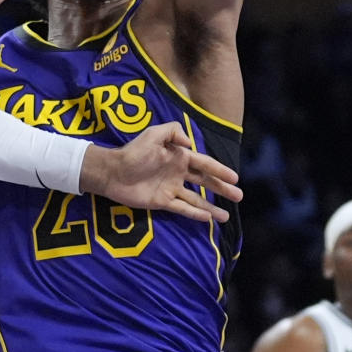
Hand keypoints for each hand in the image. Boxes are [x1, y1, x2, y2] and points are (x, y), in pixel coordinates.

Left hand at [79, 121, 242, 221]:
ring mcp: (171, 188)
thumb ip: (173, 132)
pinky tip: (207, 219)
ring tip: (226, 216)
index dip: (220, 171)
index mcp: (178, 156)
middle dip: (222, 188)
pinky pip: (182, 209)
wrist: (113, 172)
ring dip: (211, 207)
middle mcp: (178, 173)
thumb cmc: (133, 152)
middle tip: (239, 196)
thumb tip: (191, 143)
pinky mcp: (162, 202)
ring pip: (196, 199)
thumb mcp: (153, 134)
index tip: (235, 177)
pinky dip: (195, 214)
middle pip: (205, 182)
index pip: (204, 164)